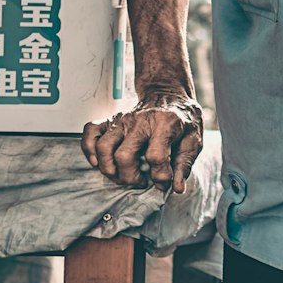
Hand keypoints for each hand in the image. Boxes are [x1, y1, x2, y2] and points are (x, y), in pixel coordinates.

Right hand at [82, 93, 203, 193]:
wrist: (168, 93)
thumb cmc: (181, 119)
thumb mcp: (193, 140)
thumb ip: (184, 165)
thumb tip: (177, 188)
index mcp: (165, 124)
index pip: (156, 156)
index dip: (160, 176)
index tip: (164, 182)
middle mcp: (140, 121)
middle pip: (124, 155)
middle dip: (130, 177)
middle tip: (140, 181)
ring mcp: (122, 120)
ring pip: (103, 147)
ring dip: (109, 169)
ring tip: (121, 175)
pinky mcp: (111, 120)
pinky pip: (90, 132)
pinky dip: (89, 150)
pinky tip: (99, 161)